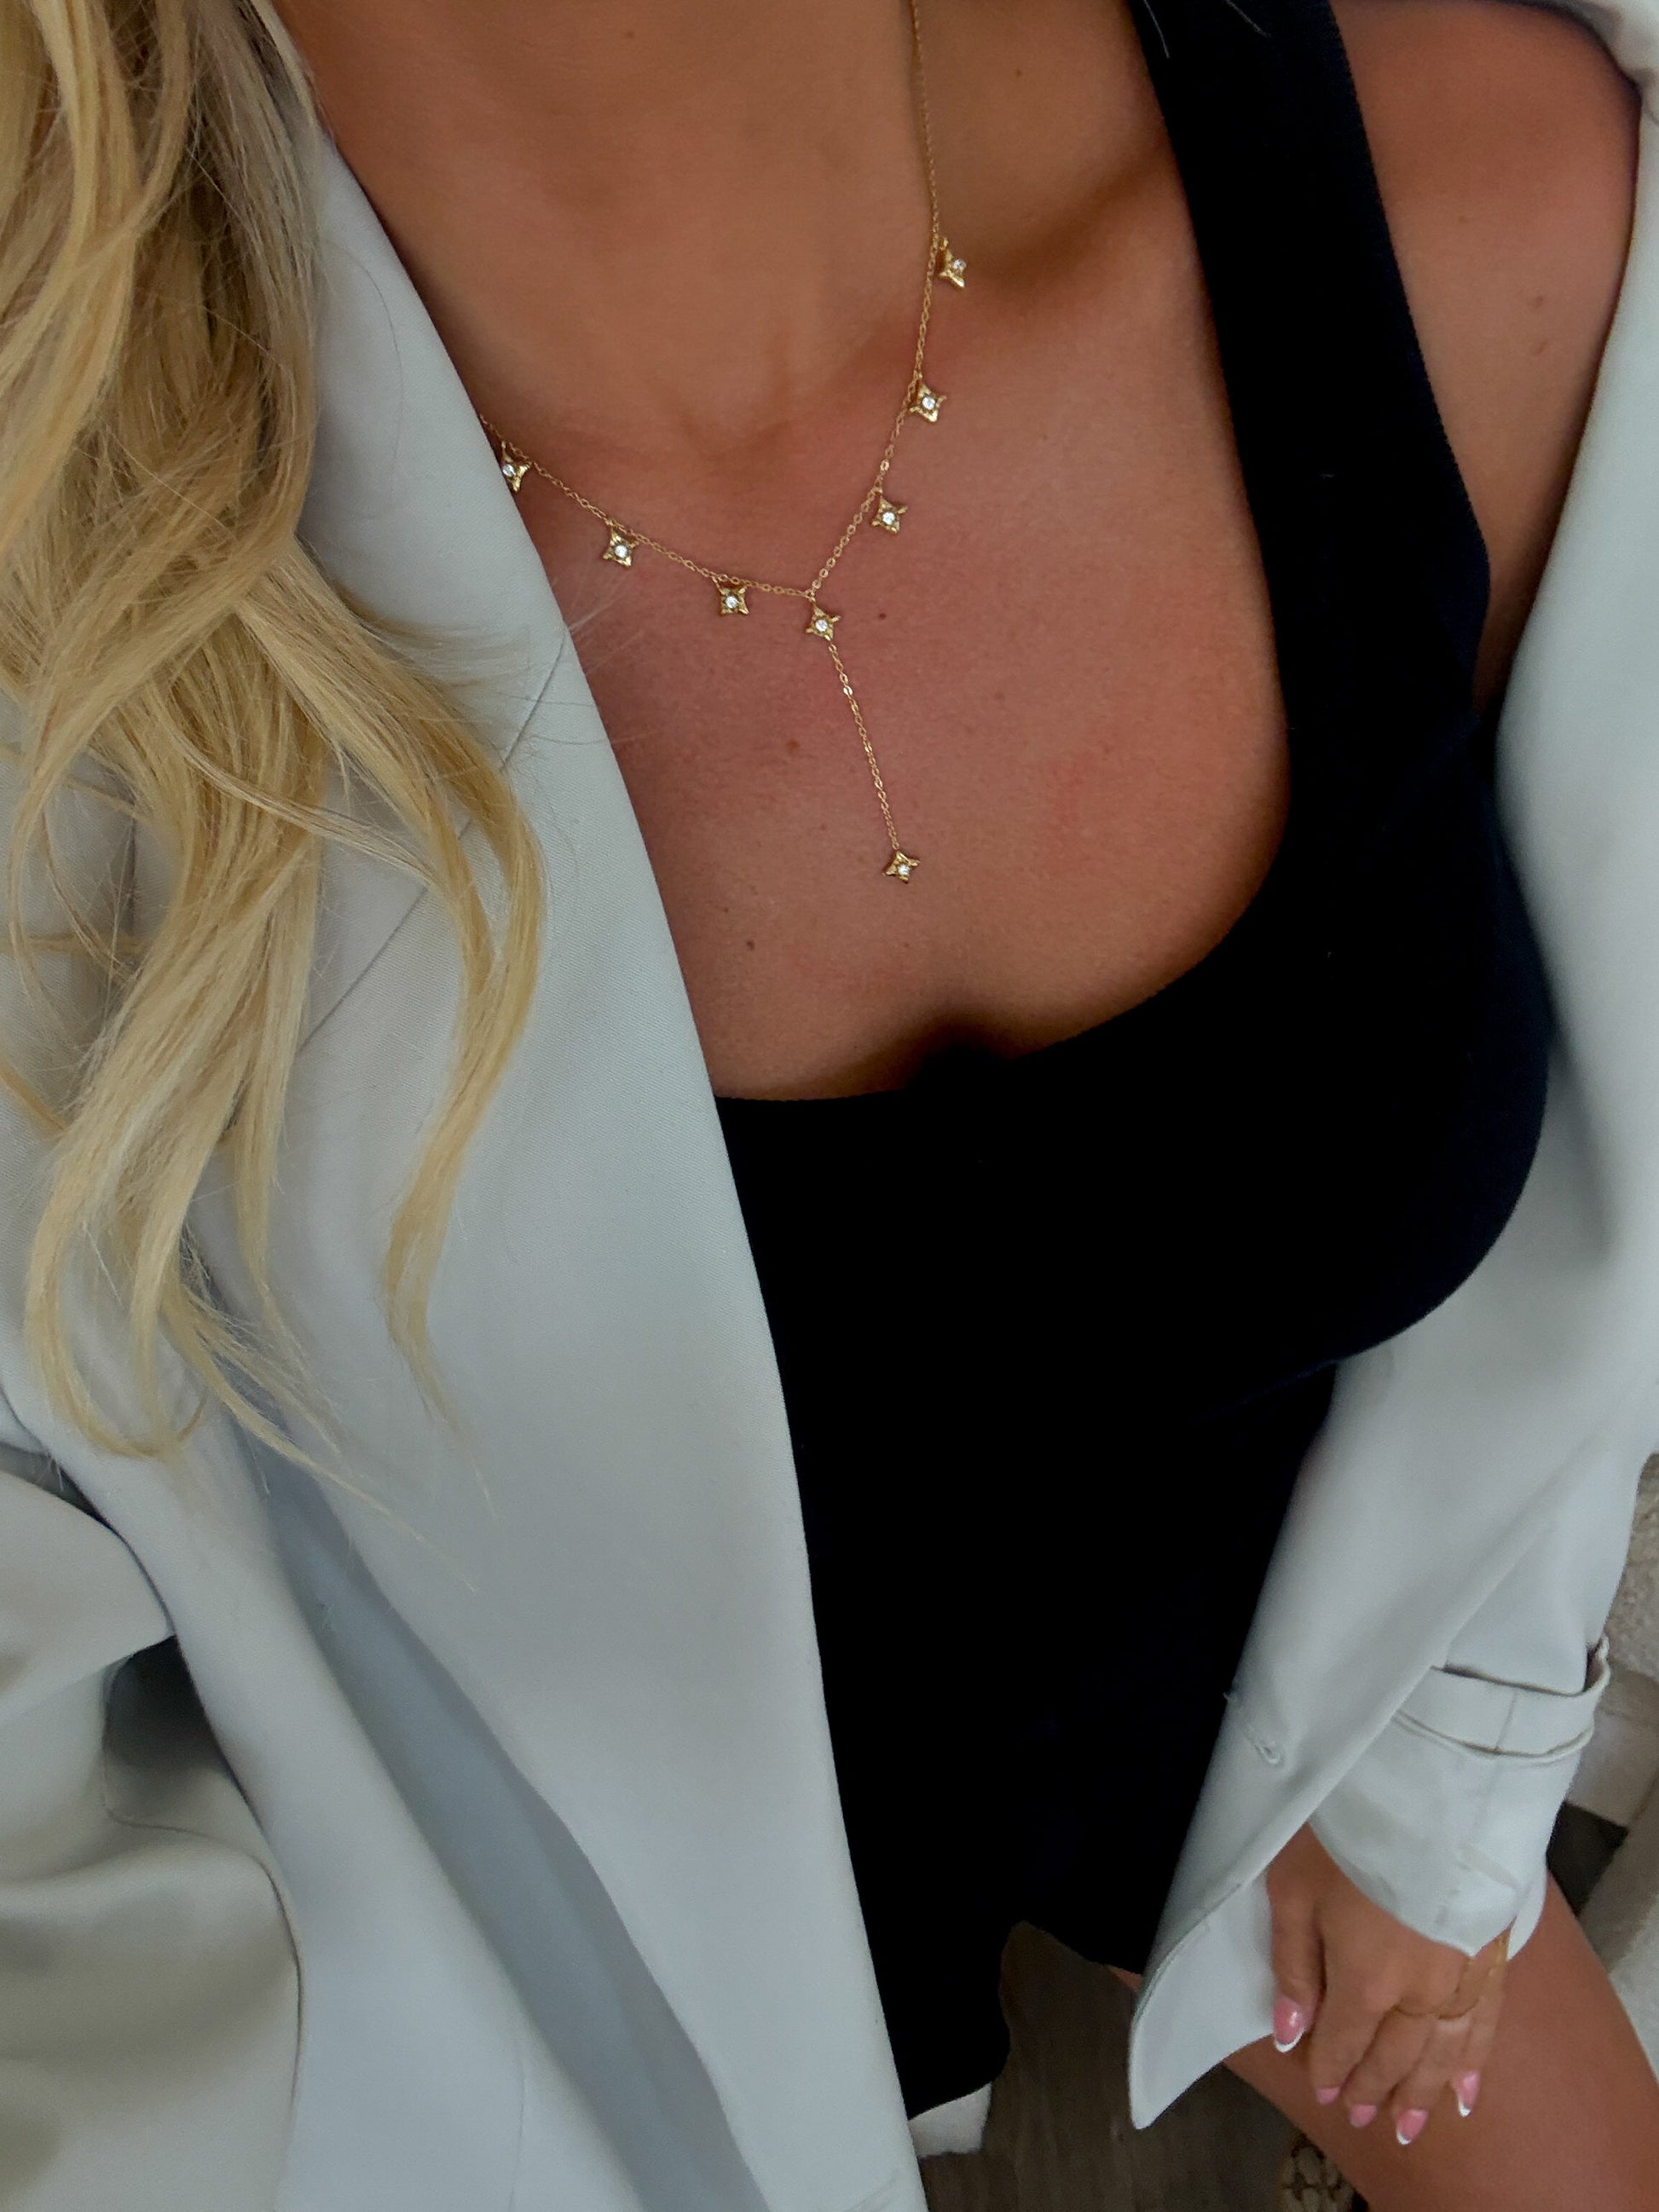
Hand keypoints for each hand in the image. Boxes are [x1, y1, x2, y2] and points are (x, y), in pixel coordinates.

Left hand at [1264, 1823, 1510, 2146]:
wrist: (1431, 1792)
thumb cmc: (1348, 1834)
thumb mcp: (1294, 1890)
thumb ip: (1294, 1966)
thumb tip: (1290, 2034)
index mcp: (1365, 1981)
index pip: (1343, 2040)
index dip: (1331, 2068)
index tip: (1325, 2092)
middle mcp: (1418, 1994)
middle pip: (1394, 2055)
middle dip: (1375, 2089)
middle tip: (1365, 2118)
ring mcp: (1461, 1978)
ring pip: (1442, 2054)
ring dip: (1424, 2093)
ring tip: (1412, 2126)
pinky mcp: (1492, 1955)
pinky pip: (1486, 2026)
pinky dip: (1475, 2063)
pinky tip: (1469, 2092)